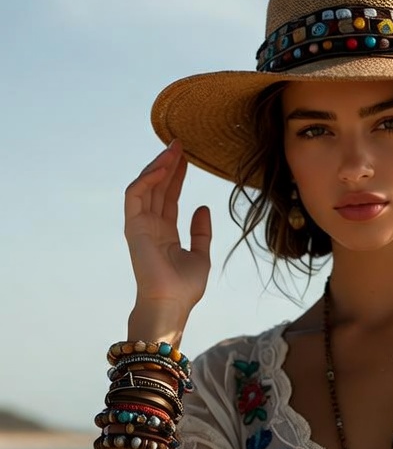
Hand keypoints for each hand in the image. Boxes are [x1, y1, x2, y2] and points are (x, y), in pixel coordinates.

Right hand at [124, 140, 211, 317]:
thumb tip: (203, 208)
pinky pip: (136, 194)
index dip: (177, 176)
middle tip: (180, 143)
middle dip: (168, 164)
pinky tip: (165, 166)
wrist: (170, 304)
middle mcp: (150, 226)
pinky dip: (148, 178)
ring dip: (158, 166)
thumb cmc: (184, 288)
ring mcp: (140, 225)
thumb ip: (201, 232)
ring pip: (146, 186)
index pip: (169, 197)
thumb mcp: (201, 256)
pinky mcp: (133, 226)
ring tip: (174, 149)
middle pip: (158, 187)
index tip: (187, 157)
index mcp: (165, 232)